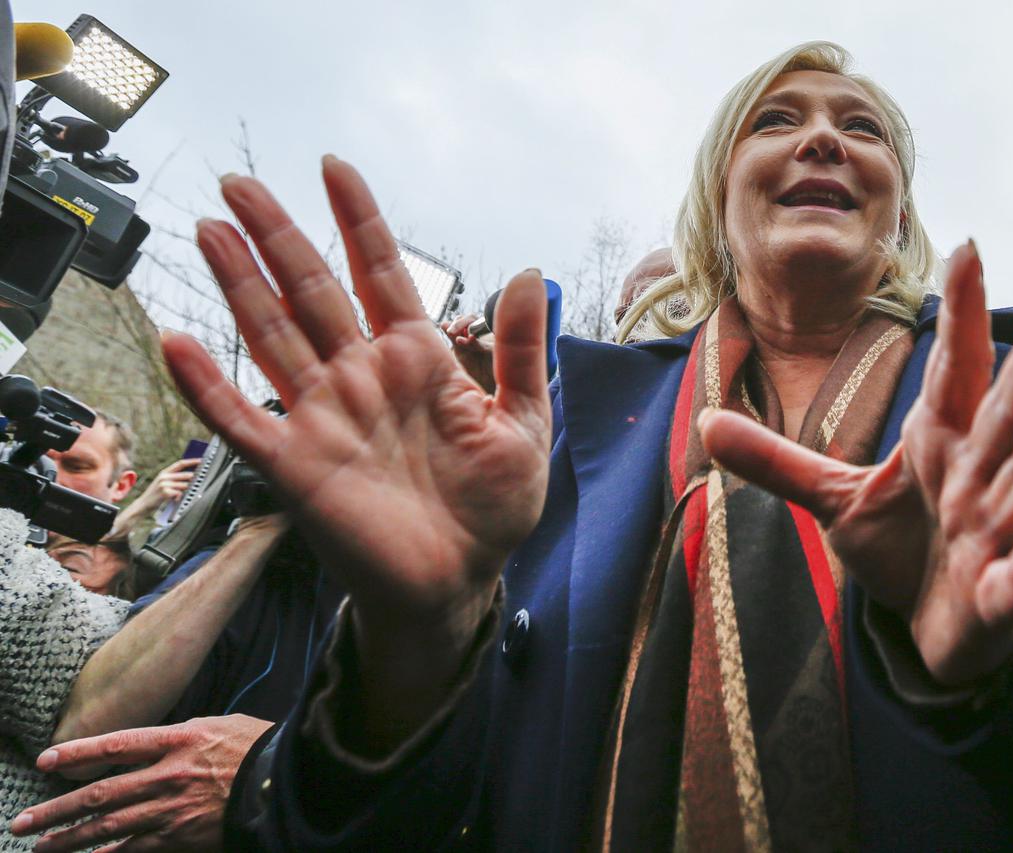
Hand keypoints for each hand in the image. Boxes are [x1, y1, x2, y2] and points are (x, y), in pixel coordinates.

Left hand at [8, 714, 272, 851]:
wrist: (284, 783)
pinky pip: (134, 850)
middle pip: (100, 792)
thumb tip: (155, 743)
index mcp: (177, 740)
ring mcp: (171, 809)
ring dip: (70, 838)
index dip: (78, 752)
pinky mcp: (180, 837)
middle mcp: (167, 775)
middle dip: (56, 809)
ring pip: (109, 825)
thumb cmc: (258, 749)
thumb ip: (183, 735)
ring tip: (41, 845)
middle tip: (22, 821)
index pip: (116, 744)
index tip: (46, 759)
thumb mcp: (219, 725)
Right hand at [108, 457, 199, 534]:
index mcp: (164, 472)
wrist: (142, 505)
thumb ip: (173, 478)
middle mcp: (164, 476)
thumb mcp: (162, 483)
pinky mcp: (165, 492)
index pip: (180, 463)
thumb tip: (191, 475)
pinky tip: (176, 499)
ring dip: (188, 490)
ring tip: (185, 494)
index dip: (192, 461)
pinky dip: (181, 497)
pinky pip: (180, 493)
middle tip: (201, 481)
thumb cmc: (155, 495)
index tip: (201, 460)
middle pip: (186, 475)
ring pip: (185, 485)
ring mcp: (164, 484)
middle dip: (195, 479)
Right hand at [161, 157, 550, 744]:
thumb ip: (520, 350)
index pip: (380, 273)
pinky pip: (240, 420)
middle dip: (277, 236)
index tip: (334, 168)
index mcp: (417, 360)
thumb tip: (532, 273)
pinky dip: (206, 385)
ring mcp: (323, 416)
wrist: (461, 581)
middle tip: (240, 183)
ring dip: (239, 285)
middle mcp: (362, 376)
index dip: (358, 220)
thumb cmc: (492, 506)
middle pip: (310, 291)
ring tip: (210, 231)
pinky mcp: (295, 465)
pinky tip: (179, 340)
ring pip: (271, 336)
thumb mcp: (524, 422)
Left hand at [701, 242, 1012, 685]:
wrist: (930, 631)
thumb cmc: (900, 549)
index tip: (969, 248)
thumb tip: (702, 421)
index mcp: (942, 441)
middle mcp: (977, 476)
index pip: (955, 370)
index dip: (961, 316)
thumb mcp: (833, 497)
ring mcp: (993, 534)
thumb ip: (776, 460)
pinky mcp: (994, 598)